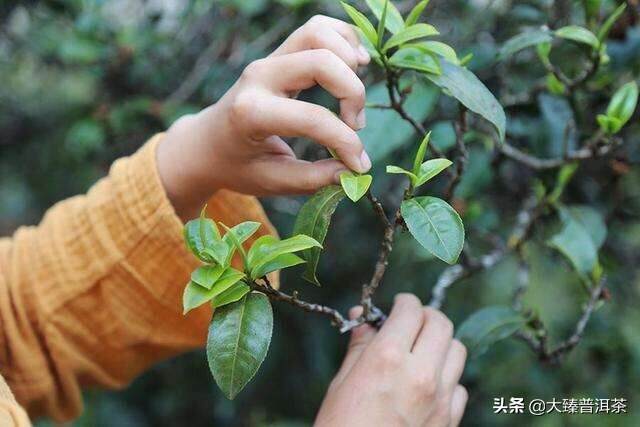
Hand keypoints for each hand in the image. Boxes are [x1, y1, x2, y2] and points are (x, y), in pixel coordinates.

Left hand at [157, 16, 370, 219]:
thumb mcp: (271, 182)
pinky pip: (317, 28)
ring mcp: (268, 60)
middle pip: (321, 61)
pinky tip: (355, 66)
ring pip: (319, 33)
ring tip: (353, 95)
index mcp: (252, 113)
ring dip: (349, 59)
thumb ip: (313, 179)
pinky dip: (343, 40)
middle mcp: (259, 77)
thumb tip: (353, 172)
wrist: (205, 144)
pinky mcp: (278, 54)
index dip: (346, 143)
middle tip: (355, 125)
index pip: (313, 118)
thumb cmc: (236, 166)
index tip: (359, 165)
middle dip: (353, 93)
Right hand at [316, 294, 467, 426]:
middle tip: (411, 321)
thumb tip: (364, 318)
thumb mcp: (342, 382)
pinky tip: (428, 384)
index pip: (410, 310)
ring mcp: (440, 398)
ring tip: (421, 350)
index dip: (403, 302)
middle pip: (441, 323)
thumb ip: (359, 345)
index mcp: (388, 358)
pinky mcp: (449, 420)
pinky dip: (447, 377)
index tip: (398, 305)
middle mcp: (420, 373)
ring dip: (440, 343)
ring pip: (457, 350)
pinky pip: (460, 385)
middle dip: (426, 316)